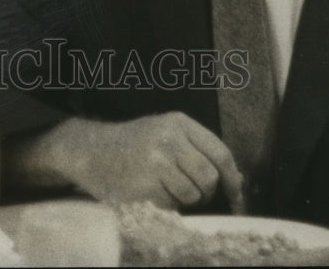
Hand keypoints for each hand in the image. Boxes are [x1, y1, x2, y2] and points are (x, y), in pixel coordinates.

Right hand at [7, 112, 243, 211]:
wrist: (90, 150)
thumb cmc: (133, 145)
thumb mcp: (165, 133)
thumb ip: (197, 149)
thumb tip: (238, 180)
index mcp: (178, 122)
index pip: (221, 152)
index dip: (233, 178)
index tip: (237, 195)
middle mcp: (169, 137)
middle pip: (210, 177)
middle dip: (204, 191)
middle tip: (185, 188)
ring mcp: (157, 161)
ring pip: (194, 194)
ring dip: (184, 199)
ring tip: (162, 186)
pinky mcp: (146, 185)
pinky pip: (173, 206)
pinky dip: (165, 205)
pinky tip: (148, 191)